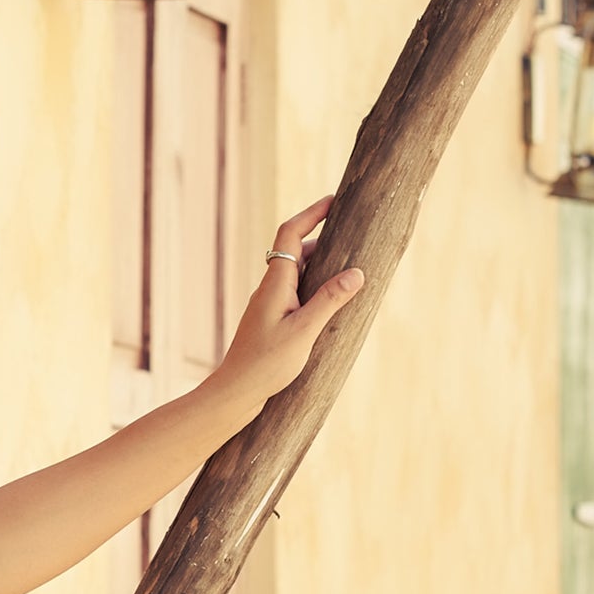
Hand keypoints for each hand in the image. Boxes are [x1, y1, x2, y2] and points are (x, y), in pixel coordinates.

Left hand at [212, 198, 364, 420]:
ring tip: (349, 268)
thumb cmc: (265, 365)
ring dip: (320, 264)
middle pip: (295, 250)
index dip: (312, 213)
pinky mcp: (270, 320)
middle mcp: (269, 288)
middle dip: (323, 238)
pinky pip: (294, 291)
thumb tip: (358, 272)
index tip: (334, 200)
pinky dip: (313, 286)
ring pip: (296, 272)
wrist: (235, 393)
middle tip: (352, 234)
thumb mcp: (304, 331)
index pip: (290, 233)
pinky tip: (330, 301)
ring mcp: (268, 304)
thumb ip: (329, 300)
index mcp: (275, 282)